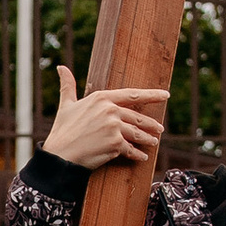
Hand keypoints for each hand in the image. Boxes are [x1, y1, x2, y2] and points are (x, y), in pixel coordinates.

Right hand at [41, 66, 169, 171]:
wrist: (60, 154)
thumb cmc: (62, 130)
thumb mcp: (66, 104)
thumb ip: (68, 86)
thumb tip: (60, 67)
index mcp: (102, 98)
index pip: (133, 95)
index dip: (152, 95)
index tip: (165, 95)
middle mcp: (111, 110)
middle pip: (137, 117)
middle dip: (151, 124)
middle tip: (160, 128)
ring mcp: (115, 127)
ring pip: (137, 133)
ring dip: (147, 139)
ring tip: (153, 142)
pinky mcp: (116, 144)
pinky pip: (131, 149)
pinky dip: (138, 154)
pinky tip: (142, 157)